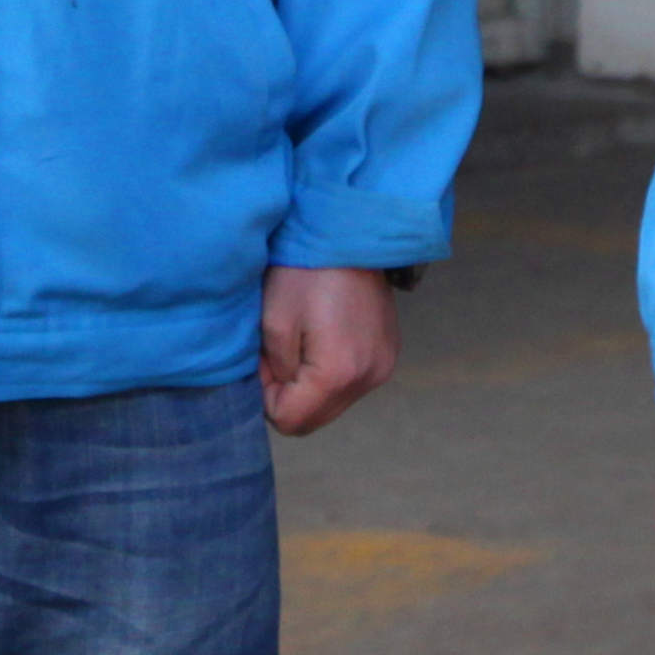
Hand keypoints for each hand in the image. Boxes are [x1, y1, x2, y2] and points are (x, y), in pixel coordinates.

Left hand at [260, 265, 402, 434]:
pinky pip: (350, 384)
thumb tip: (279, 392)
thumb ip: (274, 372)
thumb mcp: (274, 322)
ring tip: (303, 340)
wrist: (348, 233)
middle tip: (280, 351)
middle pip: (314, 419)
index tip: (265, 359)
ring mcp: (383, 367)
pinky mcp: (388, 355)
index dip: (267, 396)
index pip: (289, 421)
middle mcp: (368, 378)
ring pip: (331, 403)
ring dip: (310, 385)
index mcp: (338, 373)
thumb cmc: (305, 272)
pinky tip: (326, 338)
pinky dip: (331, 374)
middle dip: (289, 394)